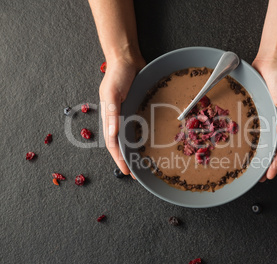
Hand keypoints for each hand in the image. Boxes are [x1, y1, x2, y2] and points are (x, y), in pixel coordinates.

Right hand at [100, 57, 145, 177]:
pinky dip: (141, 136)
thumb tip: (112, 135)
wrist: (126, 58)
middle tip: (136, 172)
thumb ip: (111, 113)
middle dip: (127, 158)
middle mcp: (117, 117)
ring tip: (142, 162)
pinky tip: (148, 141)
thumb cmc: (117, 74)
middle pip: (121, 143)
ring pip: (129, 136)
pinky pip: (138, 125)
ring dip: (134, 150)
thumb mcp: (112, 93)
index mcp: (109, 117)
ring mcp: (127, 113)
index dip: (119, 158)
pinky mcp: (136, 107)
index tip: (126, 171)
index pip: (113, 144)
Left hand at [252, 58, 276, 180]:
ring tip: (247, 167)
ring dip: (255, 154)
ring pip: (260, 141)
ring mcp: (265, 119)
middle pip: (270, 148)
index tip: (268, 175)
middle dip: (264, 163)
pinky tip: (239, 145)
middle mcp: (275, 124)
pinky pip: (251, 128)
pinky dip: (246, 139)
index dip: (275, 162)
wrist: (271, 63)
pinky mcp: (255, 112)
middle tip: (256, 178)